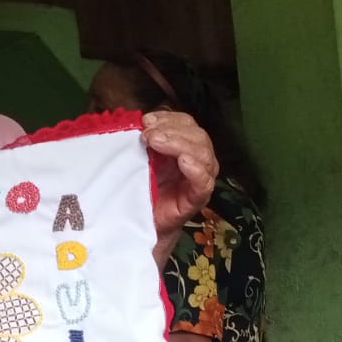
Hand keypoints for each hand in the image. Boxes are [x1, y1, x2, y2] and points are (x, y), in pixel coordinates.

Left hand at [143, 111, 217, 251]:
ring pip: (202, 154)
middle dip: (171, 130)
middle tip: (147, 135)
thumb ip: (143, 141)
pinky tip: (184, 162)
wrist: (139, 222)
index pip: (186, 124)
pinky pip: (203, 182)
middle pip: (197, 136)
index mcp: (184, 146)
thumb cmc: (140, 188)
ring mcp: (200, 179)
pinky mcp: (198, 199)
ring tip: (156, 143)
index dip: (168, 118)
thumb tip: (140, 123)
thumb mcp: (138, 158)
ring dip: (179, 144)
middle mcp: (197, 160)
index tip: (146, 120)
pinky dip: (196, 170)